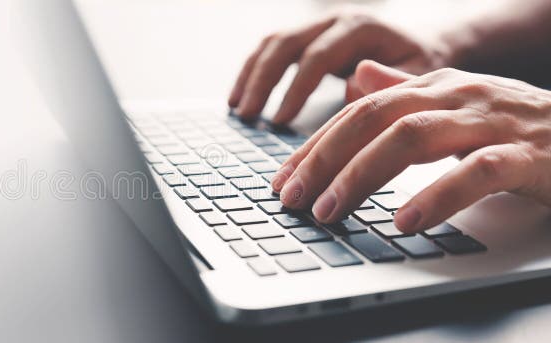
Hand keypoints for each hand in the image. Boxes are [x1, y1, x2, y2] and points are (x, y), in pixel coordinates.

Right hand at [228, 7, 452, 124]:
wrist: (427, 42)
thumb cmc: (424, 65)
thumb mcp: (418, 76)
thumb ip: (388, 85)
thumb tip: (349, 91)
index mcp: (361, 28)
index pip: (318, 56)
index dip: (296, 88)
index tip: (280, 120)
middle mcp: (334, 20)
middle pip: (286, 42)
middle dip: (263, 80)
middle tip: (247, 115)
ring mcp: (318, 25)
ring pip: (273, 42)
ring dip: (250, 74)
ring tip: (237, 108)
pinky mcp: (308, 36)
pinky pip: (272, 48)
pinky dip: (252, 71)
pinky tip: (240, 97)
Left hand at [270, 60, 550, 232]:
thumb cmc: (517, 125)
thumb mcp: (456, 104)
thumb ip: (406, 94)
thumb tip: (358, 79)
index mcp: (434, 87)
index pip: (359, 111)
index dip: (316, 145)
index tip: (284, 179)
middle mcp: (456, 96)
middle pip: (374, 118)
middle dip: (325, 158)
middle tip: (293, 197)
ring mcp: (491, 122)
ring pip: (413, 138)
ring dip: (362, 175)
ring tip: (331, 209)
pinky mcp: (527, 156)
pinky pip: (476, 172)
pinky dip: (437, 197)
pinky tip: (406, 221)